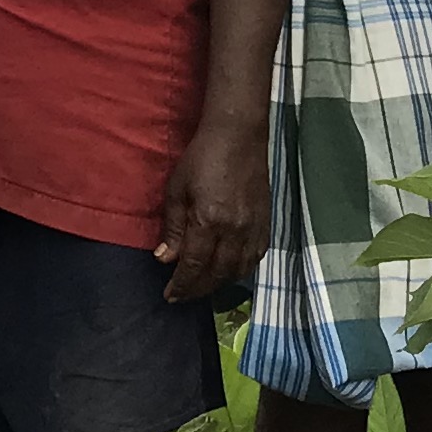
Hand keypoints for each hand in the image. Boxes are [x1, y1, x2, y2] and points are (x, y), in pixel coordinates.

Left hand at [153, 111, 271, 304]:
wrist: (238, 136)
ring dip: (219, 284)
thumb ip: (173, 227)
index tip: (170, 296)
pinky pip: (255, 259)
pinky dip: (240, 271)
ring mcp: (254, 229)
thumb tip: (164, 258)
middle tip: (182, 295)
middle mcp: (235, 231)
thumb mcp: (177, 190)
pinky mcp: (266, 224)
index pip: (193, 265)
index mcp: (209, 221)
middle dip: (197, 290)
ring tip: (202, 285)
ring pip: (238, 271)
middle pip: (217, 274)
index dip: (181, 285)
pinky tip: (227, 271)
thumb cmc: (201, 158)